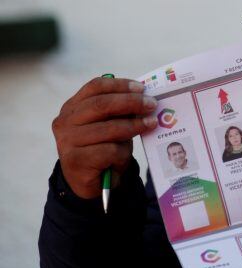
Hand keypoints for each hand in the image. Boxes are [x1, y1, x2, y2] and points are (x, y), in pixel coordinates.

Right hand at [52, 76, 156, 199]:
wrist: (88, 182)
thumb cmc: (101, 147)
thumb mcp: (107, 124)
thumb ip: (118, 110)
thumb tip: (142, 98)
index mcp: (72, 107)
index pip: (95, 87)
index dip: (120, 85)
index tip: (141, 88)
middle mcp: (65, 122)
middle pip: (101, 104)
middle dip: (130, 102)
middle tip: (151, 104)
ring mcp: (68, 141)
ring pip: (109, 128)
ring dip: (134, 126)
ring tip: (150, 125)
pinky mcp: (77, 161)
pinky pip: (109, 150)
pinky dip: (123, 152)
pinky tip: (124, 156)